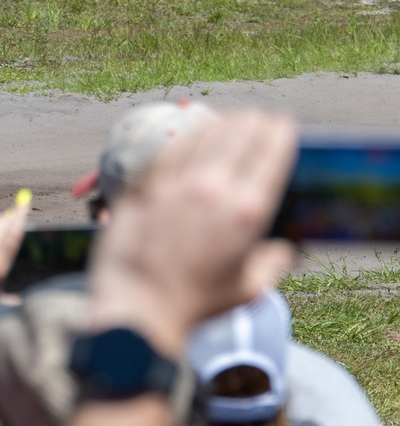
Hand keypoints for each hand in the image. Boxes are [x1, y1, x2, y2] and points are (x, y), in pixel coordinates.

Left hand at [88, 110, 297, 354]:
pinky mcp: (143, 186)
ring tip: (230, 119)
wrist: (138, 309)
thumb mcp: (248, 289)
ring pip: (203, 136)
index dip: (280, 133)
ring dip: (221, 123)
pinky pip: (169, 150)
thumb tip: (286, 248)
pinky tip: (190, 135)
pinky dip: (186, 138)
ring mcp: (174, 185)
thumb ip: (273, 262)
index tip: (284, 124)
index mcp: (246, 212)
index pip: (271, 154)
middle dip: (253, 121)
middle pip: (239, 136)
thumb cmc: (195, 306)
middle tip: (258, 116)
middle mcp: (212, 190)